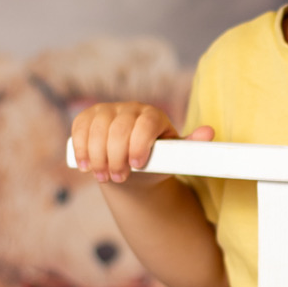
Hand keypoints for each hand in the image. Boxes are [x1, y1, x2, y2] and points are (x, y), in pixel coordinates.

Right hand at [71, 103, 212, 184]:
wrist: (131, 164)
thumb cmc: (156, 160)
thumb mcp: (173, 156)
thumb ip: (190, 146)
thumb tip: (209, 132)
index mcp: (153, 116)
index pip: (146, 123)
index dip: (140, 143)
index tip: (137, 164)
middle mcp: (129, 108)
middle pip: (119, 129)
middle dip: (116, 157)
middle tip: (119, 178)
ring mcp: (107, 110)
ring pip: (97, 130)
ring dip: (97, 157)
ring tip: (104, 177)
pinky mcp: (88, 117)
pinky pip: (79, 128)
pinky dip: (81, 148)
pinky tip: (85, 166)